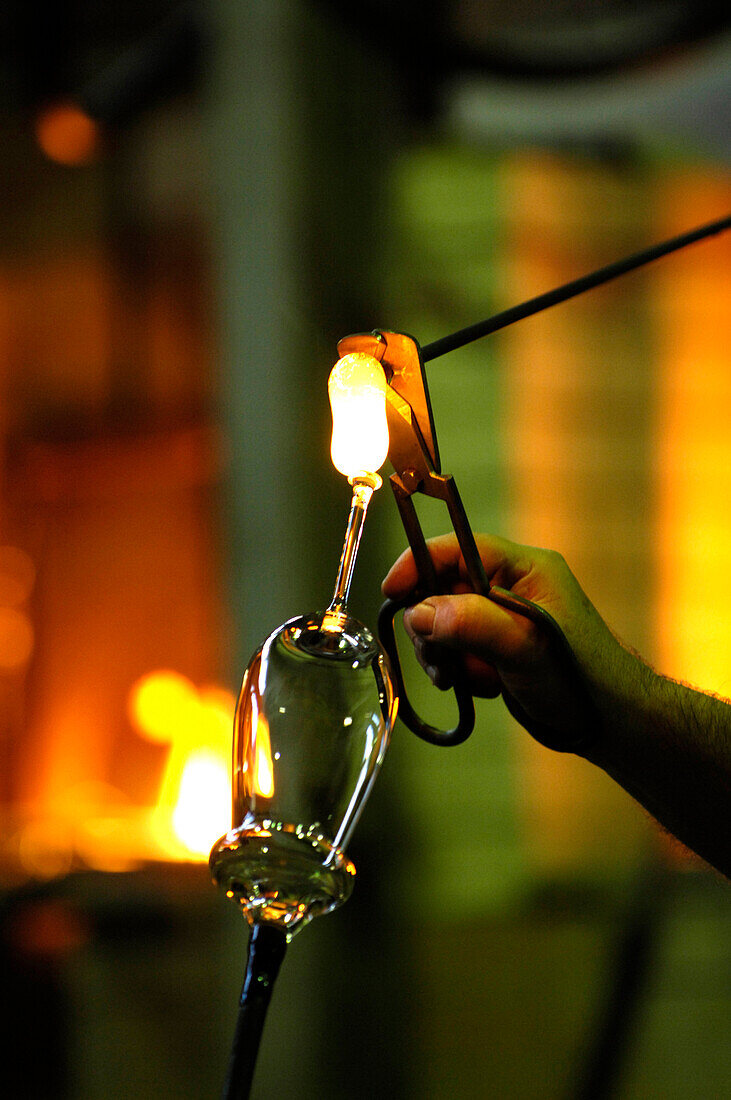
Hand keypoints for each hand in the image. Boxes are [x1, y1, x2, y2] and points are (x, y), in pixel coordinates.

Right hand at [382, 533, 625, 749]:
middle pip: (442, 587)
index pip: (458, 548)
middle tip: (438, 661)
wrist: (610, 723)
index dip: (419, 564)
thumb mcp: (525, 648)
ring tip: (462, 680)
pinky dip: (457, 668)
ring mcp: (503, 616)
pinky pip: (456, 647)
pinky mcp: (497, 645)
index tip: (392, 591)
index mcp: (525, 567)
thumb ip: (473, 624)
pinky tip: (482, 687)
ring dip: (443, 652)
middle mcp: (511, 586)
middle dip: (431, 624)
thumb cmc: (583, 679)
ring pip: (443, 621)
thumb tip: (420, 613)